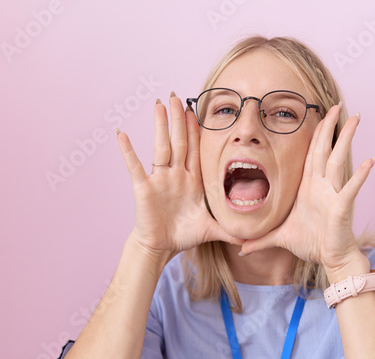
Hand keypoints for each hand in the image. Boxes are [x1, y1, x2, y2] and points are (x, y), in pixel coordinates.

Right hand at [116, 92, 244, 261]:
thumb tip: (252, 239)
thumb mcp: (212, 230)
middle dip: (179, 118)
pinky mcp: (144, 188)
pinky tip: (122, 134)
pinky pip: (135, 166)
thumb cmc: (183, 235)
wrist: (161, 247)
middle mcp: (176, 175)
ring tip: (158, 104)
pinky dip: (128, 151)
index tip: (197, 109)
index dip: (197, 129)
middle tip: (177, 96)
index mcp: (192, 180)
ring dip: (160, 125)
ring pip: (161, 147)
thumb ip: (231, 231)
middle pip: (179, 141)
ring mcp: (159, 179)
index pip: (196, 149)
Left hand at [238, 105, 374, 275]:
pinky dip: (360, 176)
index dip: (315, 134)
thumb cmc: (309, 244)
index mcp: (308, 187)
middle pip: (326, 149)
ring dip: (346, 139)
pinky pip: (351, 189)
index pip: (311, 154)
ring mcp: (333, 194)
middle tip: (337, 105)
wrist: (328, 259)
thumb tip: (241, 247)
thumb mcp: (279, 238)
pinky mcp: (341, 207)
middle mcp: (322, 186)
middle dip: (330, 127)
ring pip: (339, 160)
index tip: (319, 115)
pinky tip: (370, 161)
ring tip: (355, 119)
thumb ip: (260, 240)